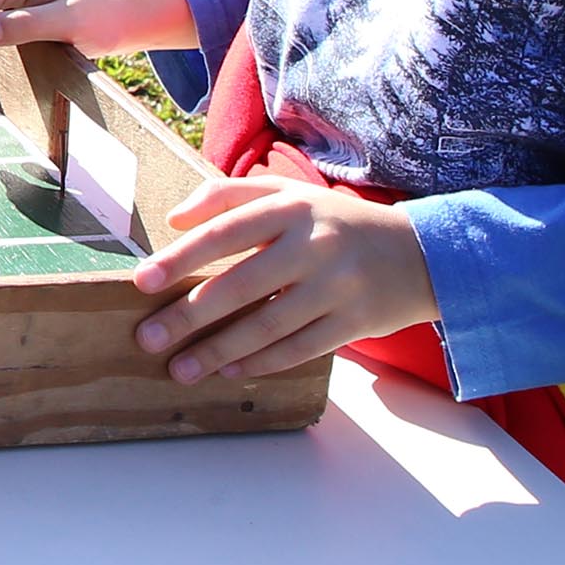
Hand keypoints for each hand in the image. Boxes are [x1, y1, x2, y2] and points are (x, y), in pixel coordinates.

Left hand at [128, 175, 438, 383]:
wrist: (422, 254)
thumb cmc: (333, 223)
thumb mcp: (288, 194)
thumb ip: (228, 196)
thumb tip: (175, 220)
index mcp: (291, 207)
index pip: (226, 231)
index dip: (182, 257)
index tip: (142, 281)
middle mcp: (315, 245)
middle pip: (241, 284)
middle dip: (189, 315)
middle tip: (147, 338)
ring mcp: (338, 286)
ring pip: (268, 325)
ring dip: (219, 350)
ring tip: (180, 369)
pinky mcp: (356, 322)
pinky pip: (301, 348)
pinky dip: (262, 362)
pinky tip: (228, 371)